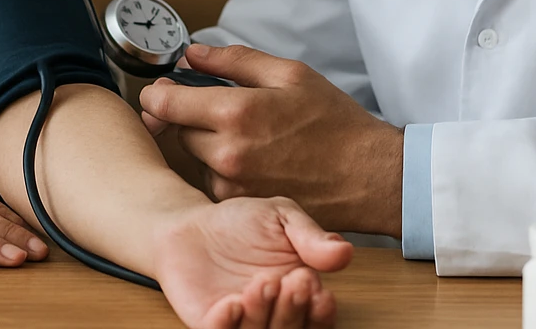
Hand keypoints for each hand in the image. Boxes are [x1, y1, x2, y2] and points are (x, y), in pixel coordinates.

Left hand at [140, 43, 402, 234]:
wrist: (369, 178)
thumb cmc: (336, 125)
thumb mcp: (290, 74)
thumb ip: (234, 60)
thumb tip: (194, 54)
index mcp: (235, 113)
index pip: (164, 102)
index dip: (158, 91)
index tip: (163, 87)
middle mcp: (226, 154)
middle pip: (175, 128)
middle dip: (187, 114)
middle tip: (218, 105)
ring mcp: (231, 185)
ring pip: (193, 156)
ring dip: (205, 142)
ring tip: (247, 134)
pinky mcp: (240, 206)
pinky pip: (212, 180)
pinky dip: (223, 167)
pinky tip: (254, 158)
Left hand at [152, 196, 352, 328]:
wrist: (190, 226)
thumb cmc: (239, 223)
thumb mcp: (281, 217)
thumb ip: (310, 236)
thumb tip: (345, 251)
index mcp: (297, 295)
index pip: (318, 317)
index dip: (321, 312)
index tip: (319, 291)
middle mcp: (273, 315)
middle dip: (294, 310)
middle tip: (292, 281)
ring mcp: (241, 323)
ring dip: (265, 315)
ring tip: (261, 283)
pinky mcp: (210, 324)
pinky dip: (227, 326)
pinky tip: (232, 303)